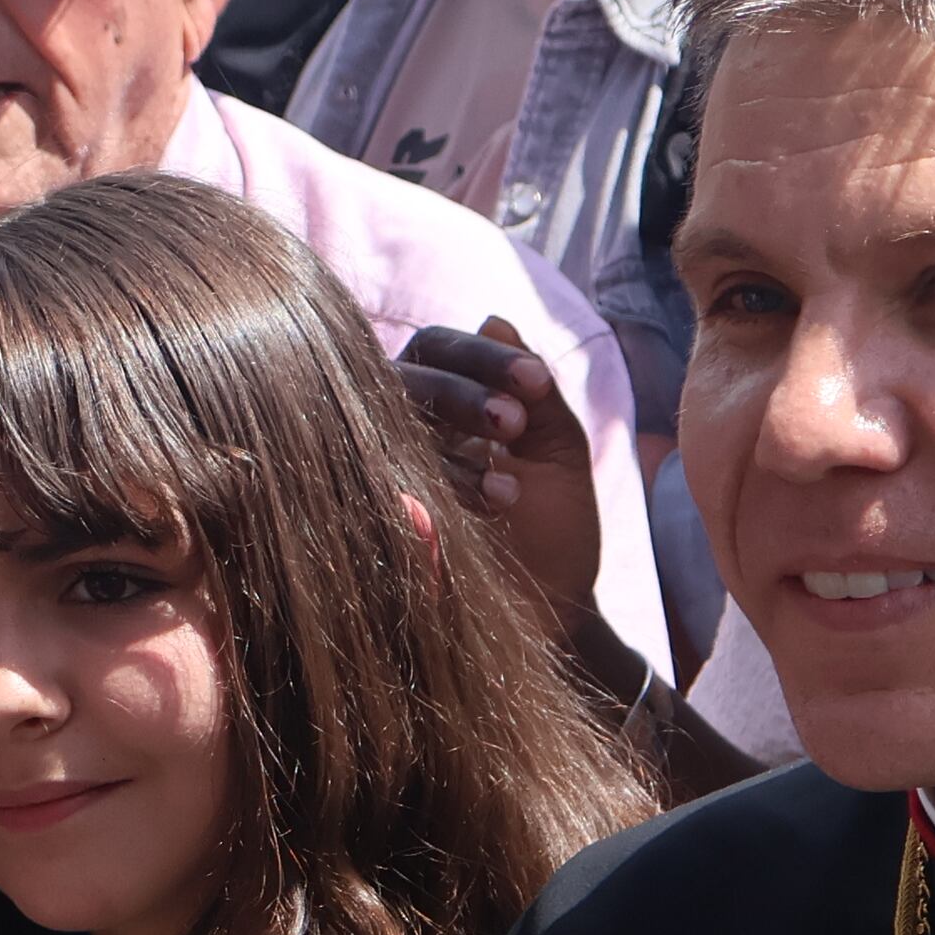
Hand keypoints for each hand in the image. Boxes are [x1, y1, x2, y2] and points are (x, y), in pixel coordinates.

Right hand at [395, 318, 600, 623]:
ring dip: (450, 449)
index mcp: (448, 403)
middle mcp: (405, 430)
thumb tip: (493, 316)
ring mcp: (384, 474)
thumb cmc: (555, 532)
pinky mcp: (375, 521)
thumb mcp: (559, 452)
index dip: (482, 357)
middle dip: (463, 393)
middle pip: (405, 376)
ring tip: (511, 489)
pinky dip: (431, 495)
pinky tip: (482, 513)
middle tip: (515, 425)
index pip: (439, 347)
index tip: (535, 382)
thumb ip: (534, 391)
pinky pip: (378, 489)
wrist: (551, 618)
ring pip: (386, 430)